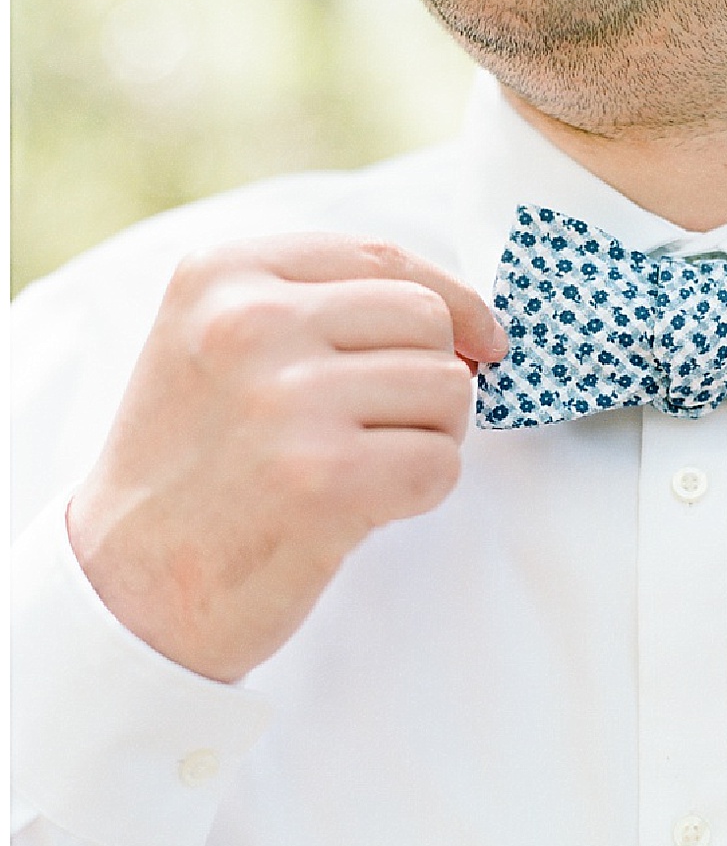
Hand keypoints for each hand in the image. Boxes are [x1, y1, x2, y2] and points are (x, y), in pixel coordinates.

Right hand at [67, 235, 506, 682]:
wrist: (128, 588)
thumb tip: (471, 319)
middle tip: (388, 427)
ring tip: (363, 467)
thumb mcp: (218, 345)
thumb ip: (321, 307)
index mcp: (223, 275)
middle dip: (433, 375)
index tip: (480, 338)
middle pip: (426, 319)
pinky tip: (365, 508)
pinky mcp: (324, 480)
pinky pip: (442, 464)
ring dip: (430, 436)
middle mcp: (250, 324)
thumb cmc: (194, 467)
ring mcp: (287, 400)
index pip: (384, 258)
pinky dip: (424, 492)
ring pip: (448, 388)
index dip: (450, 300)